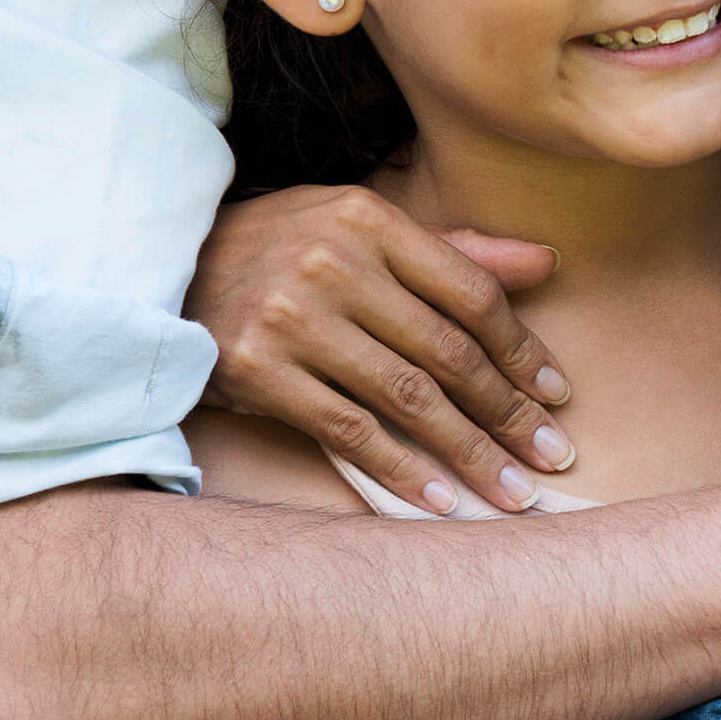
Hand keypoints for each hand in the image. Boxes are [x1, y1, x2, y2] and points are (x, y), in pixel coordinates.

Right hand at [188, 184, 570, 510]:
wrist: (161, 269)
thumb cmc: (281, 248)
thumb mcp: (360, 228)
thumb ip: (453, 251)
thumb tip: (546, 262)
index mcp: (370, 220)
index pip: (471, 294)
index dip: (522, 351)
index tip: (558, 396)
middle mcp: (331, 264)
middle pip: (447, 351)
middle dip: (509, 413)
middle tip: (554, 458)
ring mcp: (290, 318)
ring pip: (406, 397)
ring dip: (469, 452)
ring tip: (513, 491)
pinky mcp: (254, 369)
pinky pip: (346, 430)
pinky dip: (399, 469)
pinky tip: (439, 499)